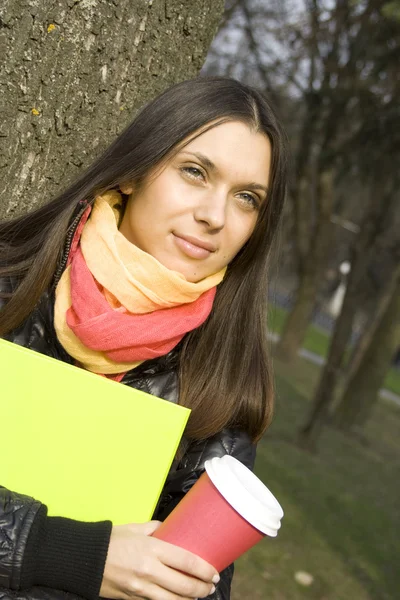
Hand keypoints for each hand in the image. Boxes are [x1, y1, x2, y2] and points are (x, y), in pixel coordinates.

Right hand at [100, 521, 218, 599]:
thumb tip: (171, 528)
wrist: (84, 559)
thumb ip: (156, 529)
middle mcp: (149, 571)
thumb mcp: (135, 528)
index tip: (214, 573)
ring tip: (198, 596)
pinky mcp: (133, 599)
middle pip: (184, 586)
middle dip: (202, 588)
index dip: (204, 570)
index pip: (186, 561)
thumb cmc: (111, 540)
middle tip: (211, 586)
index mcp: (152, 549)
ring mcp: (141, 589)